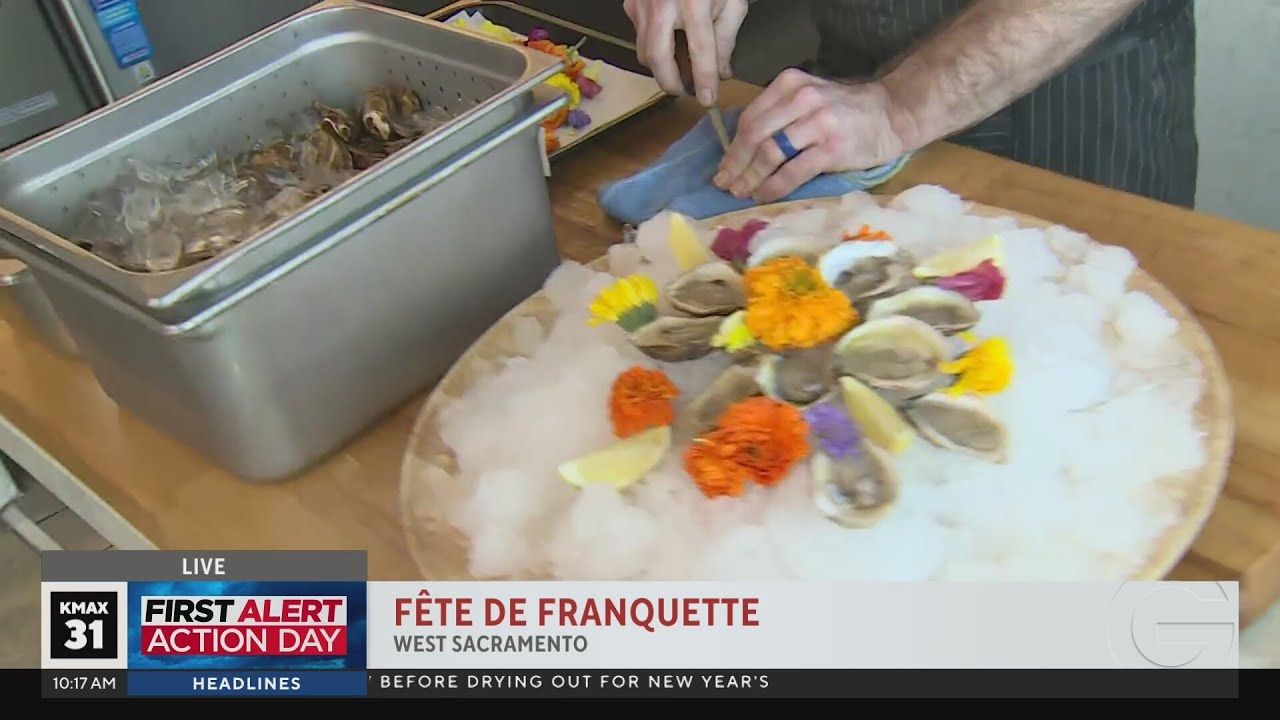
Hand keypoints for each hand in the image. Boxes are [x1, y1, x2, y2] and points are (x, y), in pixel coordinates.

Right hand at [623, 0, 748, 104]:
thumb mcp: (732, 2)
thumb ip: (726, 39)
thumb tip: (721, 72)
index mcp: (693, 4)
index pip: (699, 51)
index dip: (704, 80)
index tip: (707, 100)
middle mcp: (662, 6)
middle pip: (658, 58)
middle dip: (670, 82)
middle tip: (685, 91)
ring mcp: (641, 4)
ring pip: (645, 50)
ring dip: (662, 65)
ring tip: (680, 68)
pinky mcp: (631, 3)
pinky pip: (639, 35)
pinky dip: (654, 46)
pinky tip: (669, 42)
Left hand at [714, 69, 914, 202]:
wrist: (891, 115)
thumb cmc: (845, 112)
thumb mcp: (808, 100)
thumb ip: (779, 116)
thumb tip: (741, 152)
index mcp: (790, 84)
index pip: (750, 117)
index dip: (732, 147)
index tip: (723, 168)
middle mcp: (801, 99)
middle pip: (755, 135)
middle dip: (736, 164)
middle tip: (725, 185)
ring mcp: (817, 123)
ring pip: (770, 153)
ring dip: (751, 178)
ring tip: (742, 193)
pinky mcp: (831, 148)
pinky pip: (792, 172)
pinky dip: (773, 187)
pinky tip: (764, 196)